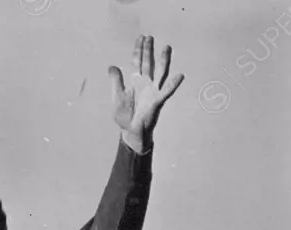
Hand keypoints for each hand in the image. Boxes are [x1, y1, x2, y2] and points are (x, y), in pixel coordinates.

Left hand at [108, 35, 183, 153]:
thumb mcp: (117, 97)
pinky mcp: (157, 101)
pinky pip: (166, 91)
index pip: (137, 62)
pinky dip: (173, 84)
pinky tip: (179, 76)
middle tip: (150, 37)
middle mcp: (145, 83)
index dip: (138, 50)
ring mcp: (152, 91)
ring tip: (166, 48)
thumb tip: (111, 66)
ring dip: (163, 60)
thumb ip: (116, 82)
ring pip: (159, 72)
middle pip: (147, 63)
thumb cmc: (125, 116)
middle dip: (148, 50)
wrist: (131, 131)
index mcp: (135, 81)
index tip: (141, 38)